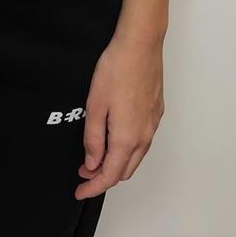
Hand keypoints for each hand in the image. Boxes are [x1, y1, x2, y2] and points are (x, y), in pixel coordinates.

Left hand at [75, 33, 164, 199]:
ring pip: (136, 157)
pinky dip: (128, 149)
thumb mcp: (95, 105)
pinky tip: (114, 137)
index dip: (93, 187)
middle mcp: (144, 136)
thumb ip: (94, 138)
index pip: (109, 176)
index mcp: (127, 138)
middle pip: (125, 171)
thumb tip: (92, 163)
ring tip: (95, 155)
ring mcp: (153, 124)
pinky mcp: (156, 113)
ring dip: (116, 163)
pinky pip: (143, 141)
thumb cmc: (116, 70)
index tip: (79, 191)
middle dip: (103, 177)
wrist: (140, 45)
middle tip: (83, 171)